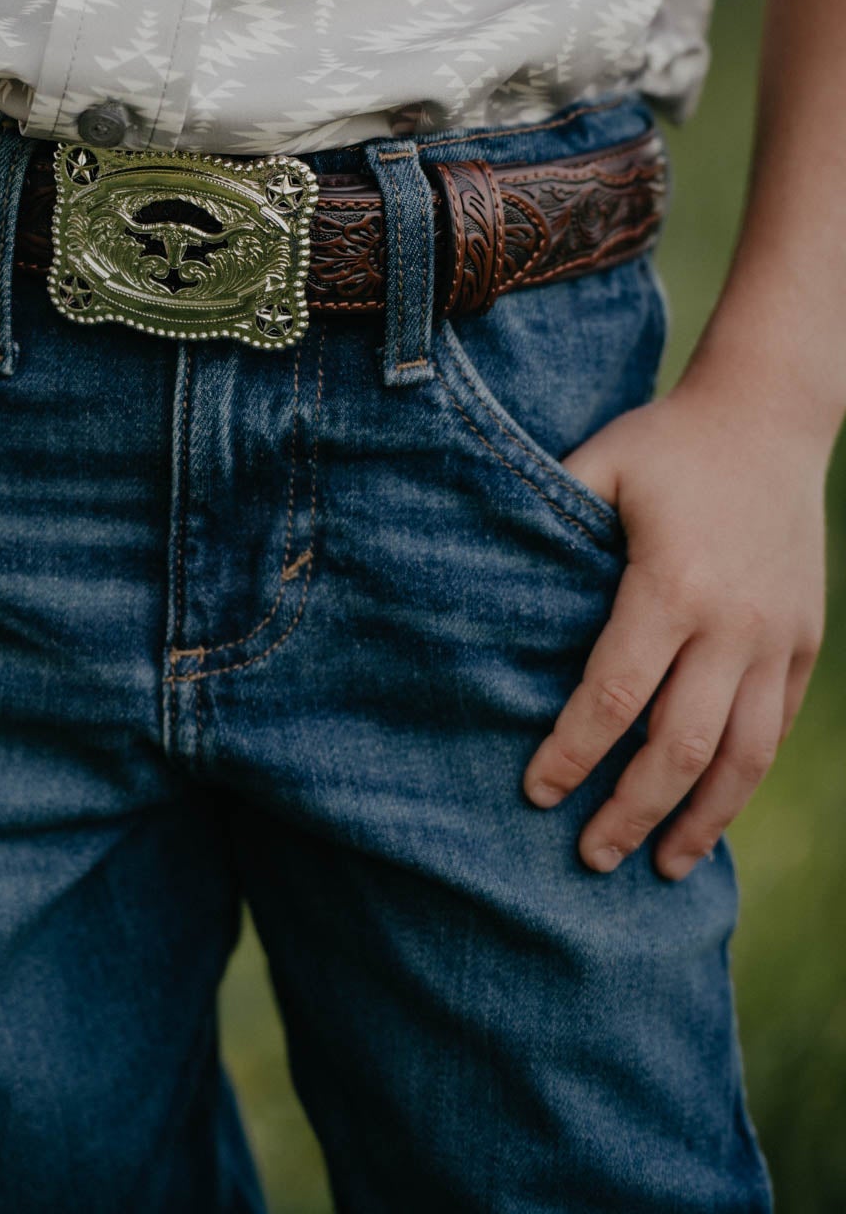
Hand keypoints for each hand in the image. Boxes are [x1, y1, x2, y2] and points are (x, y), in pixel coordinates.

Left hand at [521, 370, 826, 879]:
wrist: (769, 413)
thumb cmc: (667, 441)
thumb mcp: (600, 464)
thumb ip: (548, 522)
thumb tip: (480, 580)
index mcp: (672, 585)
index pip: (614, 696)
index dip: (573, 754)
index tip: (536, 794)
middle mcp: (732, 624)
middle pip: (680, 747)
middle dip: (631, 812)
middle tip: (588, 857)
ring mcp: (777, 638)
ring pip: (743, 757)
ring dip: (701, 820)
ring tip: (662, 869)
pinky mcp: (804, 642)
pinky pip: (775, 729)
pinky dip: (744, 780)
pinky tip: (713, 814)